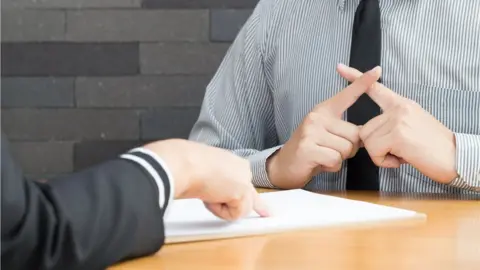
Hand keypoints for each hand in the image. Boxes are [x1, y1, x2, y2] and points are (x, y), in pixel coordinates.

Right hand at [144, 139, 268, 220]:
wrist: (184, 163)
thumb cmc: (185, 164)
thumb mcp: (204, 172)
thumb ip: (216, 183)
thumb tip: (214, 194)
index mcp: (232, 162)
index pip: (244, 181)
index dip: (249, 196)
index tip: (262, 206)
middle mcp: (242, 169)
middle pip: (251, 196)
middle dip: (258, 207)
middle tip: (267, 214)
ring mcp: (244, 179)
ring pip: (242, 209)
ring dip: (222, 208)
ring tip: (207, 195)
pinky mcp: (242, 192)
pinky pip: (234, 215)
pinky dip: (219, 211)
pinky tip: (210, 197)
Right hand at [267, 66, 381, 188]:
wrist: (285, 165)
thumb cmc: (311, 149)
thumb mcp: (325, 132)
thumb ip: (343, 129)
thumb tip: (365, 133)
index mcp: (324, 110)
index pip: (347, 95)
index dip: (363, 83)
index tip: (377, 70)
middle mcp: (317, 117)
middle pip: (354, 134)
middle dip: (349, 149)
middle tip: (331, 150)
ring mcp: (311, 132)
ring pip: (346, 149)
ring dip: (339, 158)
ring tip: (324, 156)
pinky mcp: (308, 148)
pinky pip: (335, 159)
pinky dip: (332, 166)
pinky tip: (319, 163)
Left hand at [337, 64, 458, 183]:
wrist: (456, 158)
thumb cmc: (434, 148)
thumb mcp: (413, 126)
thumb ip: (392, 123)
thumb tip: (374, 133)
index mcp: (402, 104)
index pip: (375, 88)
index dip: (356, 78)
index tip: (340, 67)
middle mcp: (398, 108)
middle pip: (365, 129)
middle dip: (377, 146)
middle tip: (399, 150)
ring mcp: (398, 120)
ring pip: (368, 142)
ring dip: (381, 155)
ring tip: (403, 154)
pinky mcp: (397, 134)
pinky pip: (374, 152)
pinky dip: (384, 161)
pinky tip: (402, 159)